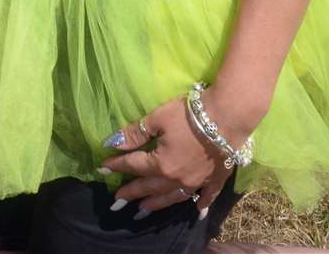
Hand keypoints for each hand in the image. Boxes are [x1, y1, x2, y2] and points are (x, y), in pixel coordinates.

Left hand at [100, 95, 232, 219]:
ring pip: (172, 198)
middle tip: (117, 200)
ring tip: (144, 209)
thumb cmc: (188, 115)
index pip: (133, 165)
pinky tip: (198, 212)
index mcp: (161, 164)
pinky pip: (206, 197)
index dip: (116, 165)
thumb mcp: (157, 118)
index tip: (102, 169)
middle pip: (149, 187)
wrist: (227, 117)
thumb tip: (113, 143)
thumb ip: (135, 133)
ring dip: (157, 204)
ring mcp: (196, 182)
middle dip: (132, 192)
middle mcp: (176, 179)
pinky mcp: (214, 180)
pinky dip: (201, 205)